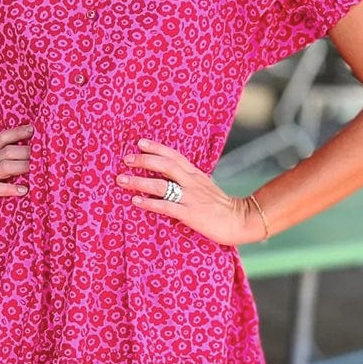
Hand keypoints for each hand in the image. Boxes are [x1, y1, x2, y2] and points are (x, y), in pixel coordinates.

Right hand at [0, 124, 33, 219]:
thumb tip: (19, 161)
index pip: (3, 138)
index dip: (18, 132)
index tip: (34, 129)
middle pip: (9, 150)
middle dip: (28, 151)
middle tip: (46, 154)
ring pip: (5, 166)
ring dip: (23, 166)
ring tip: (39, 170)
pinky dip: (11, 188)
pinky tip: (23, 190)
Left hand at [115, 138, 267, 245]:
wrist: (240, 220)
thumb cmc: (221, 206)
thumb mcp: (206, 186)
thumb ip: (190, 180)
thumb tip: (173, 179)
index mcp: (196, 174)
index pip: (174, 155)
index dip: (156, 148)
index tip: (140, 143)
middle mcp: (191, 182)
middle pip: (165, 165)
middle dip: (143, 161)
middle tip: (126, 159)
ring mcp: (190, 197)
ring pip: (161, 185)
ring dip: (139, 181)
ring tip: (122, 180)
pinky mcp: (189, 214)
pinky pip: (165, 206)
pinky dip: (149, 203)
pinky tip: (136, 201)